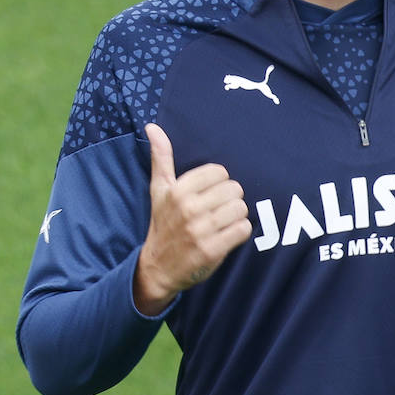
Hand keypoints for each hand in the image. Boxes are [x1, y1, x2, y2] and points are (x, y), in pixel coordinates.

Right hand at [133, 123, 251, 314]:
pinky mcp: (211, 250)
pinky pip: (243, 230)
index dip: (220, 183)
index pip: (220, 172)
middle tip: (218, 211)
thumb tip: (152, 127)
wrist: (157, 268)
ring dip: (236, 217)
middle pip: (234, 189)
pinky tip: (226, 236)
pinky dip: (239, 233)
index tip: (210, 195)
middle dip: (230, 200)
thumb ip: (161, 158)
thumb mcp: (159, 190)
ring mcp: (200, 230)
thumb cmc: (163, 224)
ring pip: (241, 209)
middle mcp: (188, 209)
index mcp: (177, 190)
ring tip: (222, 223)